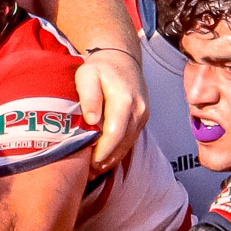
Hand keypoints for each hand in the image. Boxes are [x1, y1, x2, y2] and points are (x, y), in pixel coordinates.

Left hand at [76, 50, 147, 173]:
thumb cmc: (99, 68)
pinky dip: (118, 152)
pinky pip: (130, 140)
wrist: (121, 58)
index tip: (89, 164)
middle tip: (88, 173)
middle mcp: (138, 109)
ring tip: (93, 170)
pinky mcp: (143, 118)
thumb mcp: (86, 75)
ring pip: (128, 144)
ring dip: (112, 159)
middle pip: (123, 143)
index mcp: (124, 99)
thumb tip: (92, 119)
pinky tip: (103, 159)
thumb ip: (89, 95)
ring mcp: (143, 115)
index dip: (102, 152)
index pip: (115, 134)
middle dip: (106, 160)